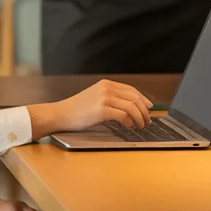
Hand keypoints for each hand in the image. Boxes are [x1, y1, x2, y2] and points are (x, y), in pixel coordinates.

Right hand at [28, 79, 152, 137]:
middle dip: (144, 110)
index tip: (149, 107)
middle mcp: (107, 88)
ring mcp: (104, 98)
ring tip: (140, 126)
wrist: (61, 114)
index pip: (131, 89)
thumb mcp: (95, 97)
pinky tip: (130, 127)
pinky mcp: (102, 110)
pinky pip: (124, 115)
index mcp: (106, 84)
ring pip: (132, 106)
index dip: (143, 99)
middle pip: (134, 97)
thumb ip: (110, 98)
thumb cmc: (77, 109)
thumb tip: (129, 107)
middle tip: (147, 120)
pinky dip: (130, 122)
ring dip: (139, 117)